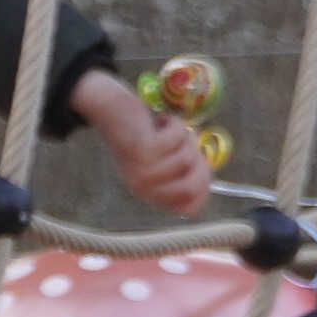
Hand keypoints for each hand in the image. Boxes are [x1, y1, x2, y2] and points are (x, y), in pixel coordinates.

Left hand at [72, 66, 216, 213]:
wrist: (108, 109)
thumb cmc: (144, 133)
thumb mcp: (166, 158)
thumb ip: (183, 172)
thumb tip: (208, 182)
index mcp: (150, 193)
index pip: (189, 207)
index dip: (205, 185)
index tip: (201, 162)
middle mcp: (143, 188)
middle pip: (192, 187)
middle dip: (200, 162)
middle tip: (188, 143)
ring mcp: (141, 171)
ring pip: (187, 159)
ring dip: (185, 138)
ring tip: (169, 129)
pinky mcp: (142, 150)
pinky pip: (178, 138)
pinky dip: (176, 123)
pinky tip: (161, 120)